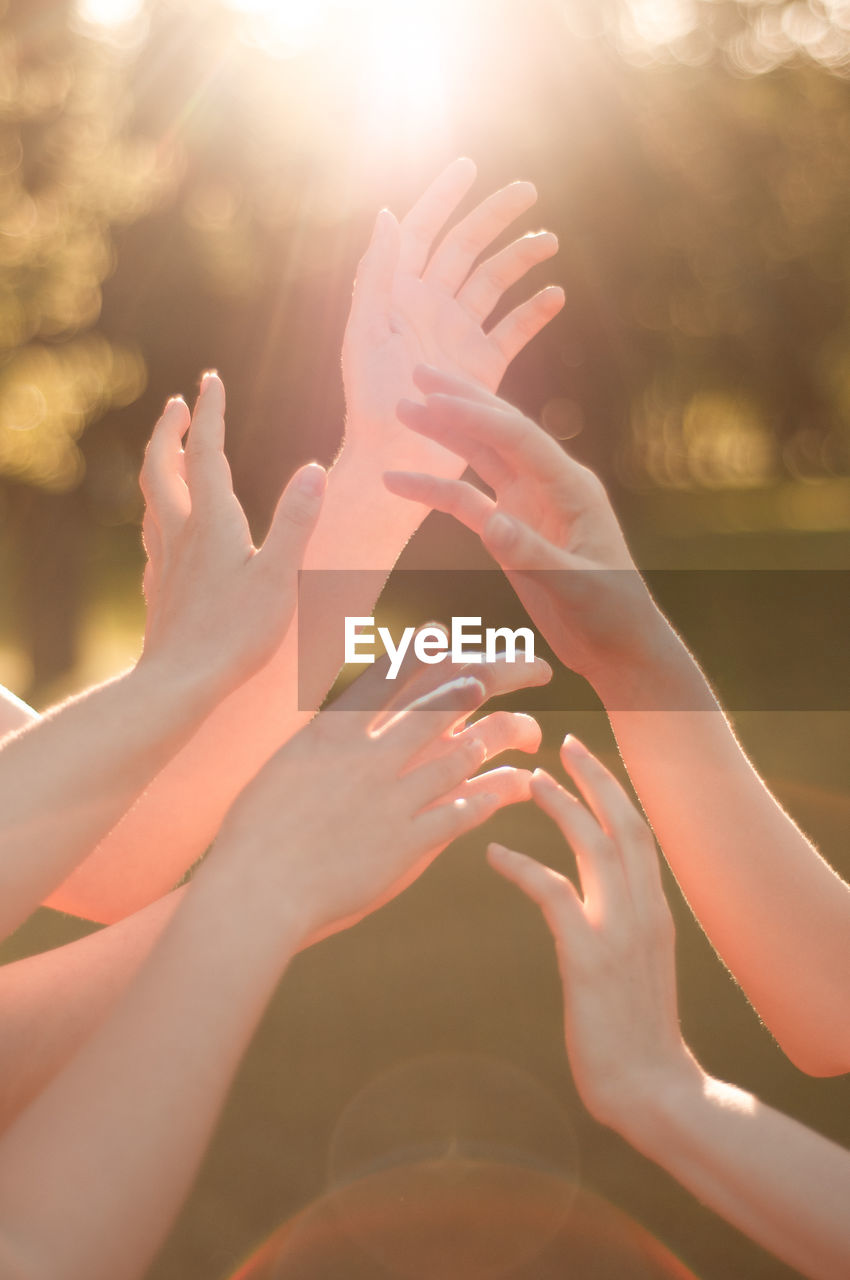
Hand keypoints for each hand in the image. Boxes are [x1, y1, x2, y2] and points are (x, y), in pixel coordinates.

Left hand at [139, 372, 325, 697]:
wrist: (179, 682)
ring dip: (159, 465)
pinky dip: (159, 513)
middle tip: (179, 404)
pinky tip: (165, 528)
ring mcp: (164, 561)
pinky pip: (152, 535)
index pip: (207, 453)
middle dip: (170, 429)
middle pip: (162, 466)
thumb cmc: (235, 634)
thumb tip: (314, 469)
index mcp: (211, 522)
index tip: (211, 379)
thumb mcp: (279, 576)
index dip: (211, 413)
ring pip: (151, 498)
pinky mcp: (158, 588)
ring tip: (170, 453)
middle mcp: (180, 533)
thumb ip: (296, 521)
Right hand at [211, 658, 542, 951]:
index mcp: (337, 727)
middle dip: (506, 671)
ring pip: (474, 748)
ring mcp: (395, 797)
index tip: (454, 636)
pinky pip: (470, 809)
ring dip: (514, 733)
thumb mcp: (287, 765)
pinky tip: (518, 786)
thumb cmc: (256, 833)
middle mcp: (373, 753)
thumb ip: (328, 740)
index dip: (435, 644)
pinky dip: (500, 792)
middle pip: (456, 693)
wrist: (253, 893)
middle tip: (535, 668)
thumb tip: (348, 718)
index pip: (398, 667)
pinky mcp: (410, 843)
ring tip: (532, 732)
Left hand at [341, 158, 563, 478]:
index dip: (443, 197)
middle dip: (494, 216)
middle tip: (528, 189)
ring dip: (520, 258)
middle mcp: (429, 307)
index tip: (469, 166)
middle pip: (465, 247)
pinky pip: (514, 329)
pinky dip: (534, 311)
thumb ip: (377, 273)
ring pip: (493, 282)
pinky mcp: (484, 365)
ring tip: (549, 240)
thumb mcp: (366, 333)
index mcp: (396, 293)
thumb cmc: (371, 400)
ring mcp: (458, 334)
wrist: (396, 458)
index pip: (422, 232)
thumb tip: (390, 214)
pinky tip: (556, 294)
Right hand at [384, 366, 666, 693]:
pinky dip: (433, 489)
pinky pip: (465, 501)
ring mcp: (527, 504)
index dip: (477, 416)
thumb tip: (491, 523)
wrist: (617, 645)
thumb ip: (533, 553)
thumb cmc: (610, 612)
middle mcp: (549, 485)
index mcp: (573, 487)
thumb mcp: (575, 584)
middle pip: (498, 430)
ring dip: (443, 433)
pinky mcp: (509, 530)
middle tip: (417, 371)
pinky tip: (397, 481)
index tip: (435, 398)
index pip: (519, 438)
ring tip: (403, 409)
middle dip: (459, 400)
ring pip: (479, 457)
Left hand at [488, 737, 699, 1133]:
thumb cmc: (636, 1034)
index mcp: (655, 911)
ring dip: (563, 808)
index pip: (638, 833)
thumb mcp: (636, 968)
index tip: (588, 760)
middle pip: (624, 824)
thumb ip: (619, 929)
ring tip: (530, 782)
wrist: (653, 1090)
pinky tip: (494, 854)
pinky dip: (524, 866)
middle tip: (564, 744)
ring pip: (595, 846)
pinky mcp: (590, 959)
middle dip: (595, 778)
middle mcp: (644, 911)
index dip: (613, 791)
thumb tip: (591, 904)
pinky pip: (556, 894)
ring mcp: (620, 932)